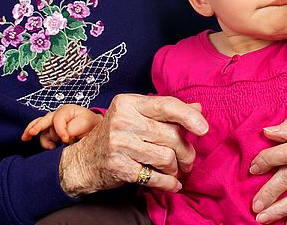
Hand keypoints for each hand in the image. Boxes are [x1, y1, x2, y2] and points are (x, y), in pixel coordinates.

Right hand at [21, 104, 102, 149]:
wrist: (93, 130)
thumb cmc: (91, 124)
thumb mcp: (86, 124)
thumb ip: (73, 128)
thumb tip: (62, 138)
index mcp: (67, 110)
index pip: (58, 119)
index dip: (61, 130)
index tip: (66, 139)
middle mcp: (58, 115)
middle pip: (44, 119)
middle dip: (36, 126)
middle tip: (31, 133)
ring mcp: (53, 124)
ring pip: (40, 128)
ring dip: (35, 133)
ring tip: (29, 139)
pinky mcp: (52, 134)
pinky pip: (43, 137)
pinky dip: (43, 142)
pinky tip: (50, 147)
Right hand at [57, 94, 207, 195]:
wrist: (83, 160)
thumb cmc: (116, 134)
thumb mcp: (137, 116)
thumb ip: (167, 111)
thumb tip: (198, 107)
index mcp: (130, 102)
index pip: (166, 105)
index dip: (189, 116)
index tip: (204, 129)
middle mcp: (123, 120)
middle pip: (170, 135)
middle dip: (186, 151)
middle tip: (188, 159)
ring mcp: (118, 144)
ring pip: (166, 157)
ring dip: (176, 168)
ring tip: (176, 170)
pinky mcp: (118, 166)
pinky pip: (153, 177)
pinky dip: (168, 183)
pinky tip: (172, 184)